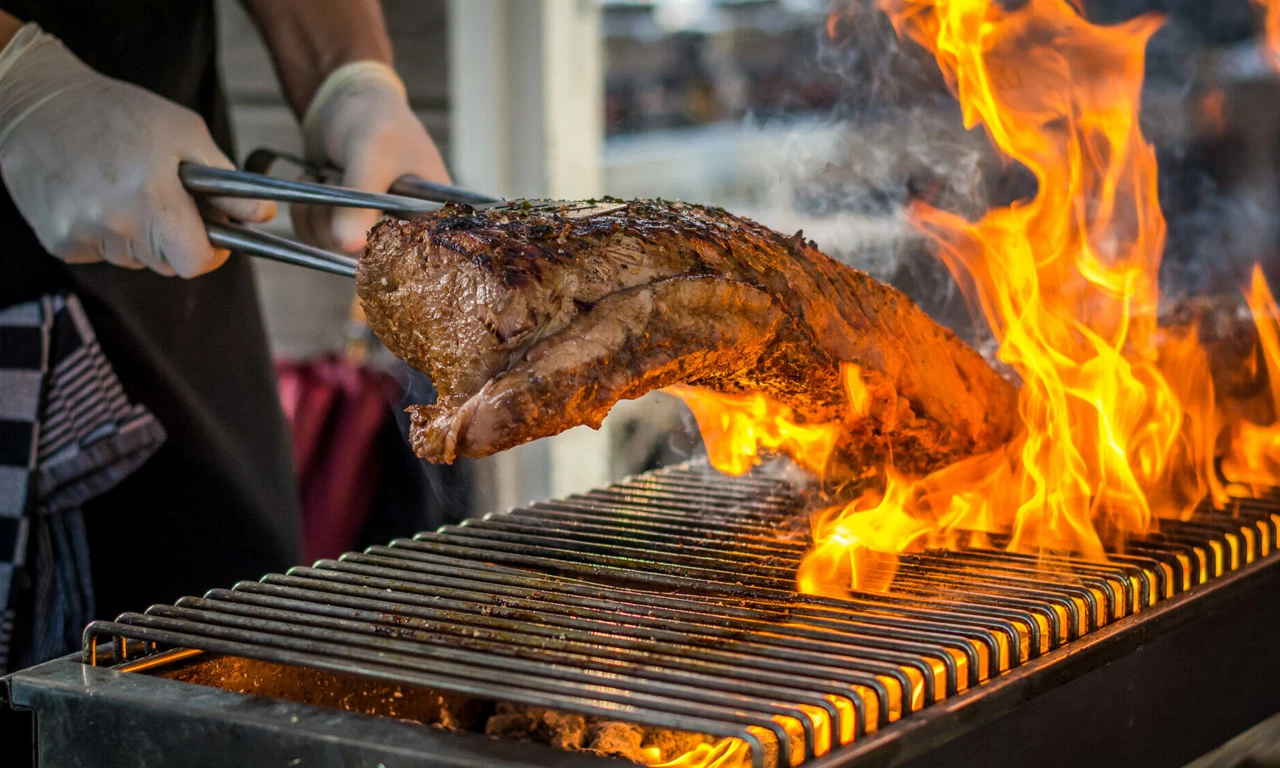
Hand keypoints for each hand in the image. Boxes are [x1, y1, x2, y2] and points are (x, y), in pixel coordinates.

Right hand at [0, 25, 274, 276]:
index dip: (211, 253)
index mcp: (151, 198)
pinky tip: (96, 195)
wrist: (37, 104)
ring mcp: (82, 236)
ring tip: (126, 188)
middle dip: (177, 240)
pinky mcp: (59, 242)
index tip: (214, 237)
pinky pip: (102, 253)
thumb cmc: (118, 112)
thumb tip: (266, 217)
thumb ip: (227, 183)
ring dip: (141, 235)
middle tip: (168, 200)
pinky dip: (108, 233)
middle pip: (167, 264)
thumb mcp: (185, 134)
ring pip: (135, 260)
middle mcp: (114, 224)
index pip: (195, 263)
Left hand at [294, 61, 449, 252]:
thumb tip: (348, 247)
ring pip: (336, 249)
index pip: (423, 255)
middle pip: (373, 258)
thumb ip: (360, 201)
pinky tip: (318, 182)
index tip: (365, 237)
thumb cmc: (376, 119)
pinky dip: (306, 213)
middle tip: (340, 184)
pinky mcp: (343, 224)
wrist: (344, 100)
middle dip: (343, 224)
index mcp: (433, 212)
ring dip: (318, 214)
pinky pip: (316, 239)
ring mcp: (372, 228)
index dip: (393, 256)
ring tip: (328, 176)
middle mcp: (405, 227)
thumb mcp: (372, 155)